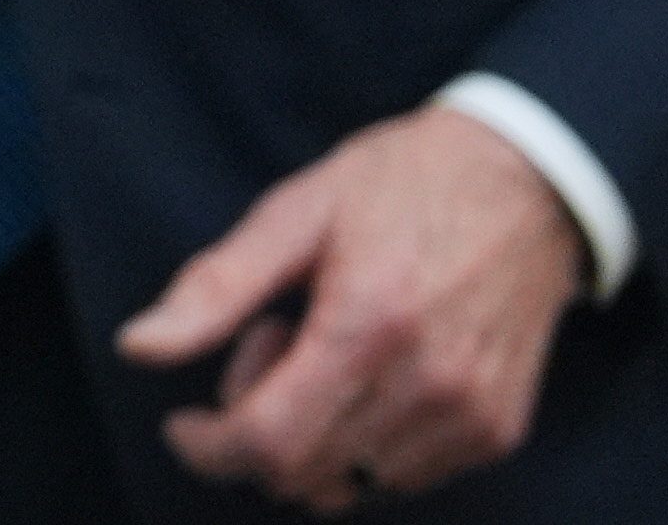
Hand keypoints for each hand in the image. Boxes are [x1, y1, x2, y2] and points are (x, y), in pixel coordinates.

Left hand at [115, 101, 583, 511]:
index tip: (184, 424)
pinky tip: (371, 371)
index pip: (269, 443)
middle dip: (257, 430)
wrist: (529, 182)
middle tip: (272, 343)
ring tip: (327, 349)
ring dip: (313, 437)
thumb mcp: (296, 212)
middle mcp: (428, 384)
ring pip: (350, 484)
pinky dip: (363, 444)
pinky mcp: (497, 430)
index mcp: (368, 324)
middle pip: (303, 474)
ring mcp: (470, 416)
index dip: (209, 448)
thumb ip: (215, 288)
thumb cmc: (404, 184)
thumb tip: (138, 348)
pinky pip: (402, 477)